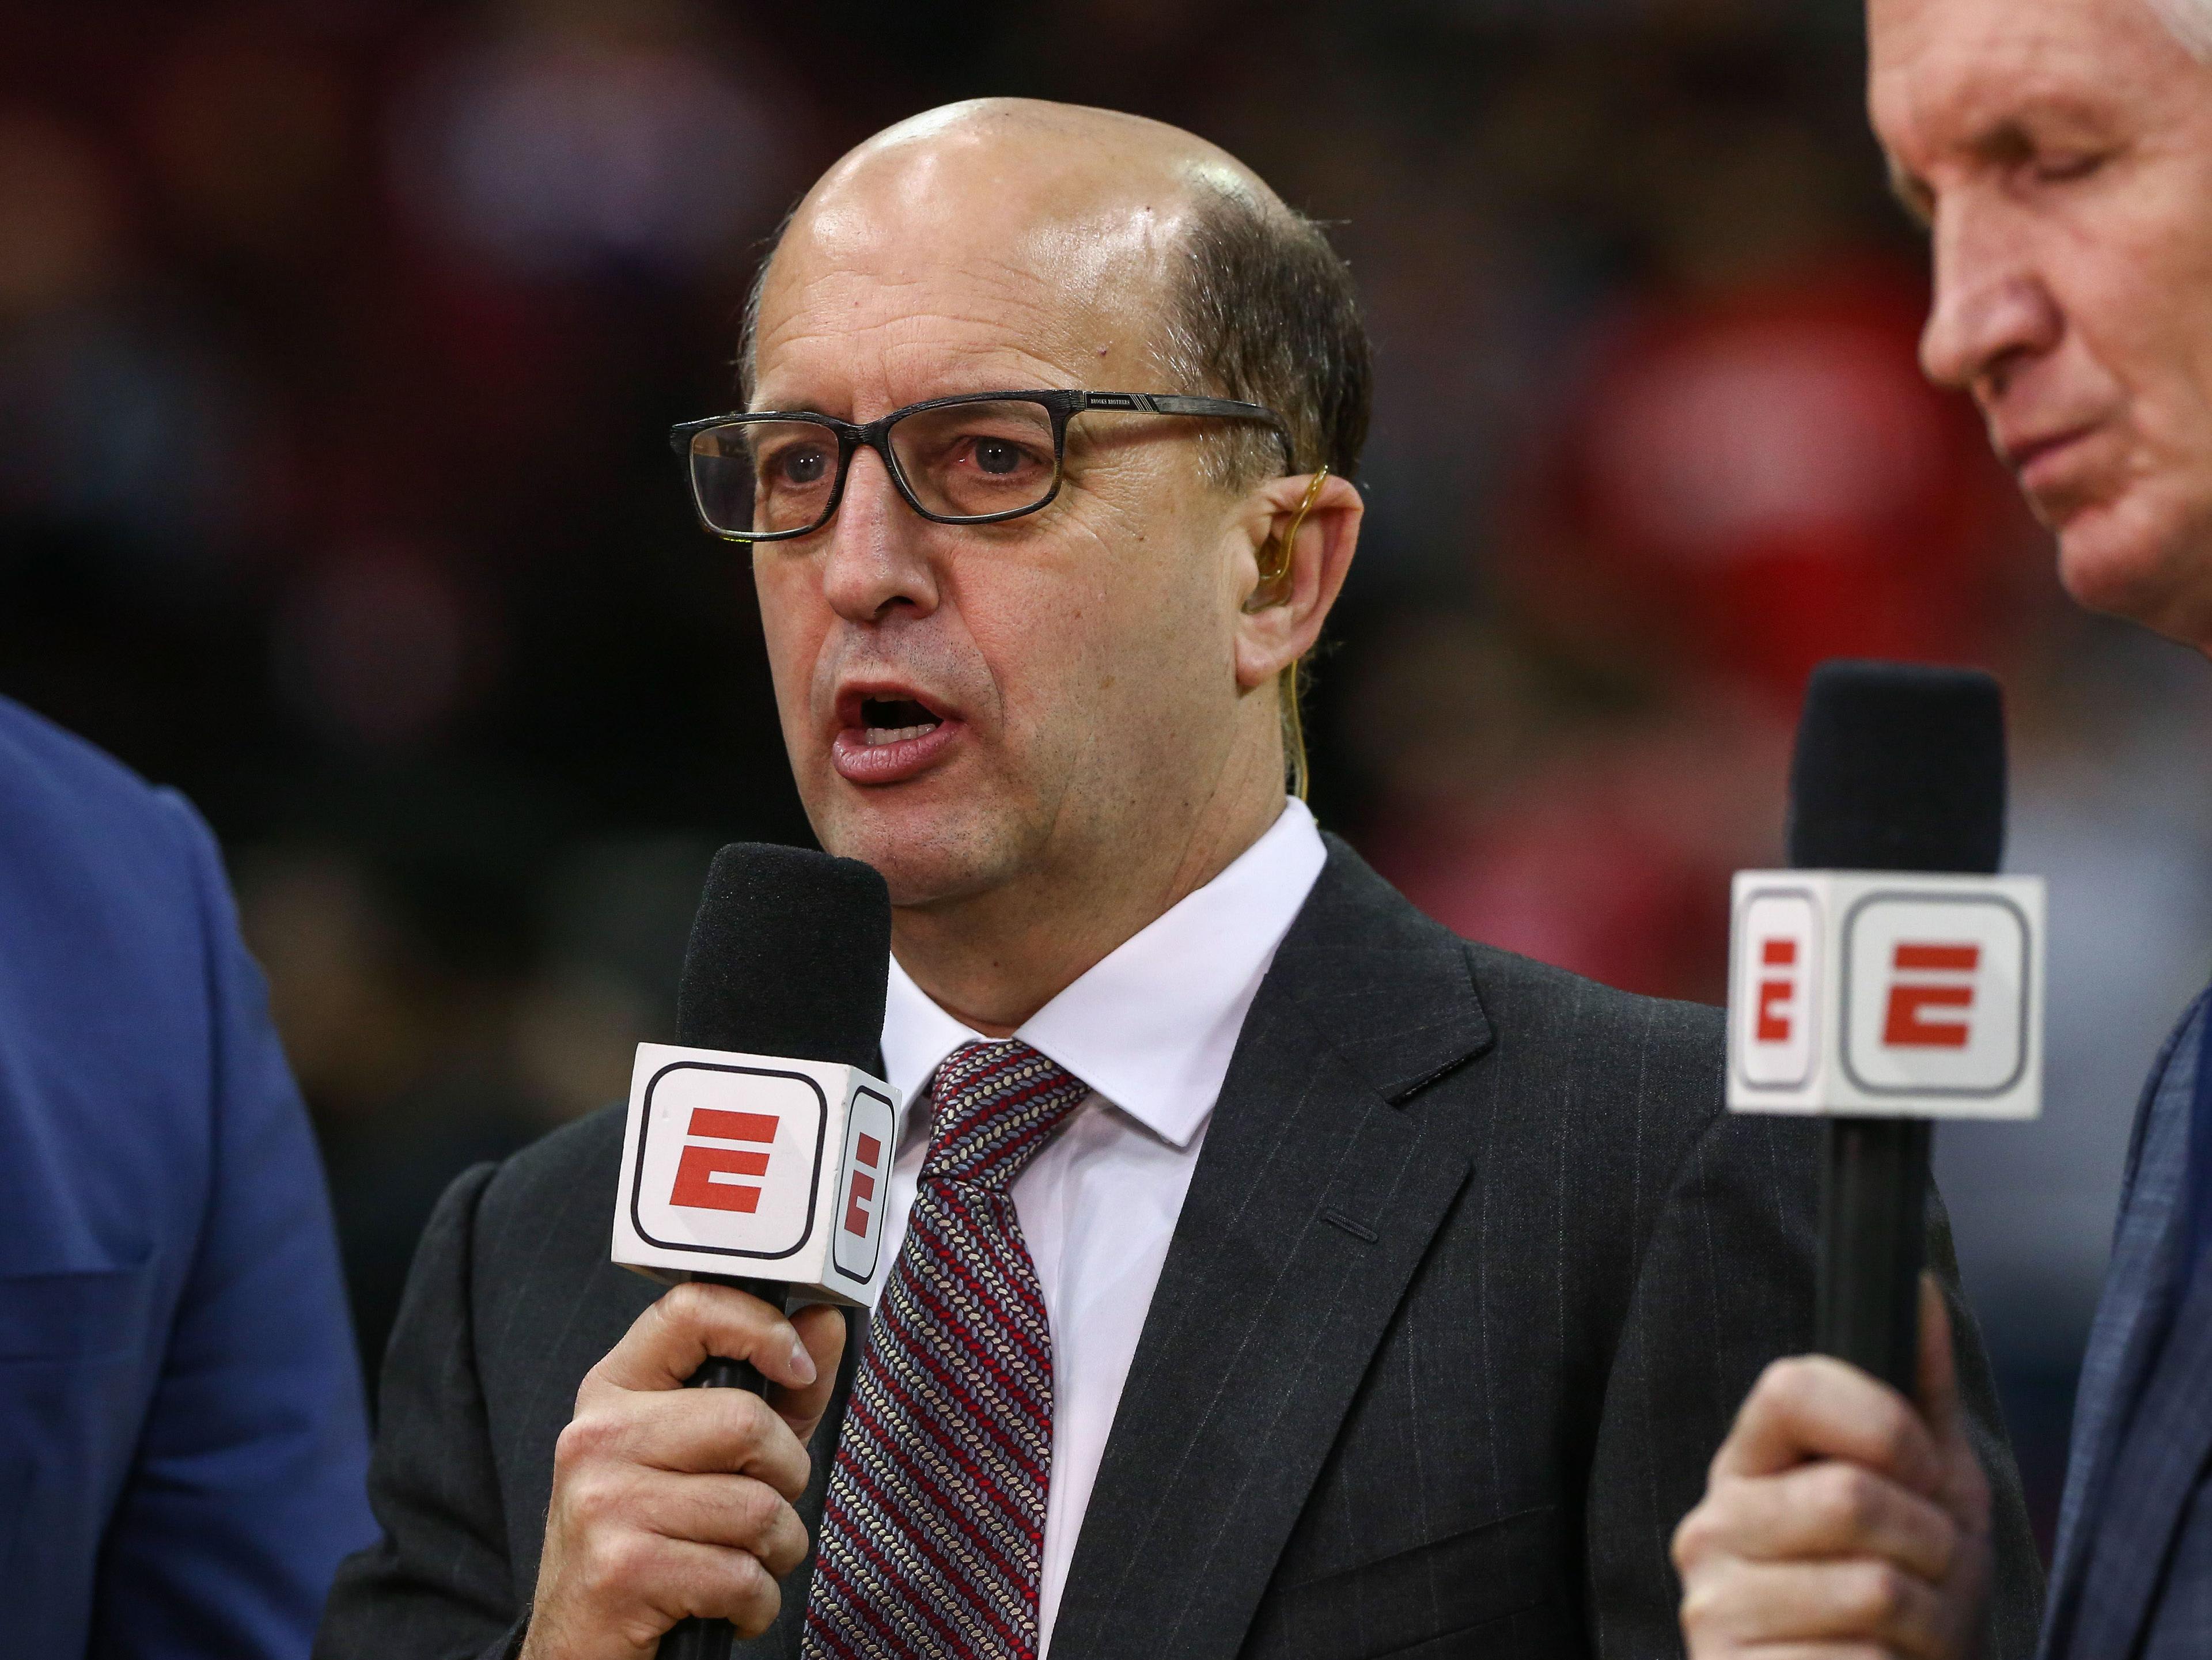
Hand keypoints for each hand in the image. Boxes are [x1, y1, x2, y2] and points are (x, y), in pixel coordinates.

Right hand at [520, 1283, 846, 1659]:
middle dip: (785, 1478)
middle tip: (762, 1509)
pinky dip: (755, 1603)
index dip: (762, 1327)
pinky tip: (724, 1605)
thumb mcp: (713, 1454)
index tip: (796, 1367)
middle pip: (746, 1421)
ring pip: (757, 1507)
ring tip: (740, 1561)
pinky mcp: (621, 1570)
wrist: (583, 1646)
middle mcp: (598, 1437)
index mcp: (616, 1391)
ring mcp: (602, 1501)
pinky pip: (741, 1575)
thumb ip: (775, 1387)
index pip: (690, 1309)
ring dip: (776, 1551)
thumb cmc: (657, 1543)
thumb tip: (825, 1321)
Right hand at [1673, 1276, 1992, 1659]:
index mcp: (1748, 1464)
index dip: (1882, 1426)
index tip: (1920, 1474)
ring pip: (1872, 1588)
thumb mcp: (1929, 1492)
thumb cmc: (1907, 1601)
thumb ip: (1918, 1394)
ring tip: (1918, 1636)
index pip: (1791, 1386)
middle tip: (1935, 1575)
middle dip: (1934, 1544)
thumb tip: (1917, 1285)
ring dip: (1933, 1622)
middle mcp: (1711, 1525)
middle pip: (1851, 1496)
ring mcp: (1714, 1608)